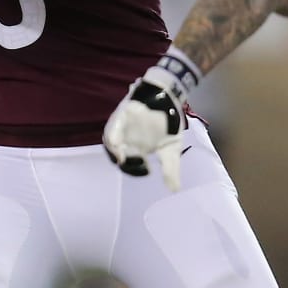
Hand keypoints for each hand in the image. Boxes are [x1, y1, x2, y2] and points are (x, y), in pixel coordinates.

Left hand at [102, 69, 188, 190]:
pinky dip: (113, 135)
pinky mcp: (120, 116)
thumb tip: (174, 190)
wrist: (168, 97)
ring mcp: (122, 129)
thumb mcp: (171, 149)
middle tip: (136, 162)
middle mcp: (126, 142)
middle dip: (127, 162)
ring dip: (115, 151)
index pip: (131, 166)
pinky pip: (112, 127)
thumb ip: (171, 169)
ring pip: (112, 143)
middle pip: (119, 156)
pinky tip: (116, 142)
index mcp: (137, 151)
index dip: (137, 170)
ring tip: (122, 156)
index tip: (147, 169)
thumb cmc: (168, 124)